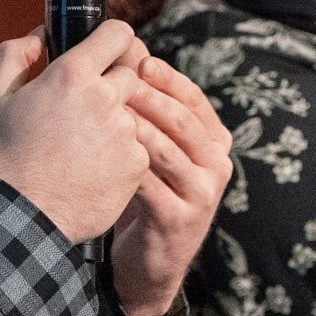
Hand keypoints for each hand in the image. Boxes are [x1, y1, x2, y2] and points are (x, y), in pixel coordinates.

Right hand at [0, 21, 148, 242]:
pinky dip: (121, 155)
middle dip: (113, 85)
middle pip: (131, 74)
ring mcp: (125, 132)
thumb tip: (39, 35)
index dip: (114, 40)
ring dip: (115, 123)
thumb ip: (15, 55)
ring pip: (133, 114)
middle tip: (86, 109)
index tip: (106, 52)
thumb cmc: (4, 157)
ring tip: (83, 147)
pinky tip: (92, 169)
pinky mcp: (136, 164)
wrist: (22, 217)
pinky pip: (137, 148)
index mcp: (72, 74)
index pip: (119, 34)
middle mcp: (106, 98)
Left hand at [110, 57, 232, 315]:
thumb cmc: (148, 193)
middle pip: (182, 121)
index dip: (167, 78)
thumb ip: (153, 111)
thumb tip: (129, 54)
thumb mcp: (159, 151)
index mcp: (215, 141)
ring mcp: (202, 194)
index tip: (139, 62)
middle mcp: (217, 164)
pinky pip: (149, 183)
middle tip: (118, 82)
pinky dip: (123, 165)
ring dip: (133, 127)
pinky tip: (98, 153)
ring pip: (166, 150)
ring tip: (103, 111)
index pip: (194, 99)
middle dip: (149, 98)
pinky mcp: (180, 219)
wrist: (151, 261)